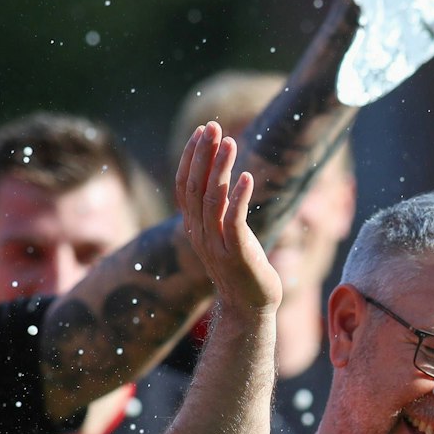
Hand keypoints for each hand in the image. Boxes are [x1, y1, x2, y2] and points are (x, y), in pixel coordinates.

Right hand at [177, 122, 282, 312]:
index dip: (190, 157)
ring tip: (230, 141)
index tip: (201, 131)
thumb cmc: (242, 267)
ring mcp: (216, 245)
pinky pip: (234, 221)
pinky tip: (247, 177)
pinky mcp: (237, 255)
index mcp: (194, 227)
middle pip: (194, 187)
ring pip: (212, 200)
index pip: (184, 185)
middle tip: (212, 126)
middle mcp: (200, 233)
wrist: (249, 308)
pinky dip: (238, 197)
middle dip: (203, 154)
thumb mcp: (224, 235)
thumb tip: (221, 178)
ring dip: (220, 168)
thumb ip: (219, 210)